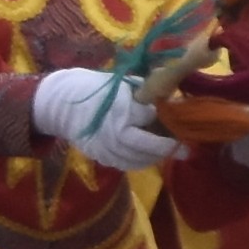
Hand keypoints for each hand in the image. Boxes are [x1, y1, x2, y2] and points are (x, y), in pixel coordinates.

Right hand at [29, 67, 183, 171]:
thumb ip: (145, 92)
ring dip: (155, 157)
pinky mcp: (100, 156)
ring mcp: (105, 148)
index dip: (159, 114)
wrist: (61, 104)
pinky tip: (148, 156)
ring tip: (168, 152)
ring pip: (138, 160)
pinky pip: (125, 164)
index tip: (170, 114)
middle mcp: (113, 133)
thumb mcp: (121, 84)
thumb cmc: (94, 89)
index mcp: (120, 110)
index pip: (149, 116)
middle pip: (147, 147)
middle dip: (168, 148)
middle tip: (187, 150)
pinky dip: (139, 162)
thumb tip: (171, 98)